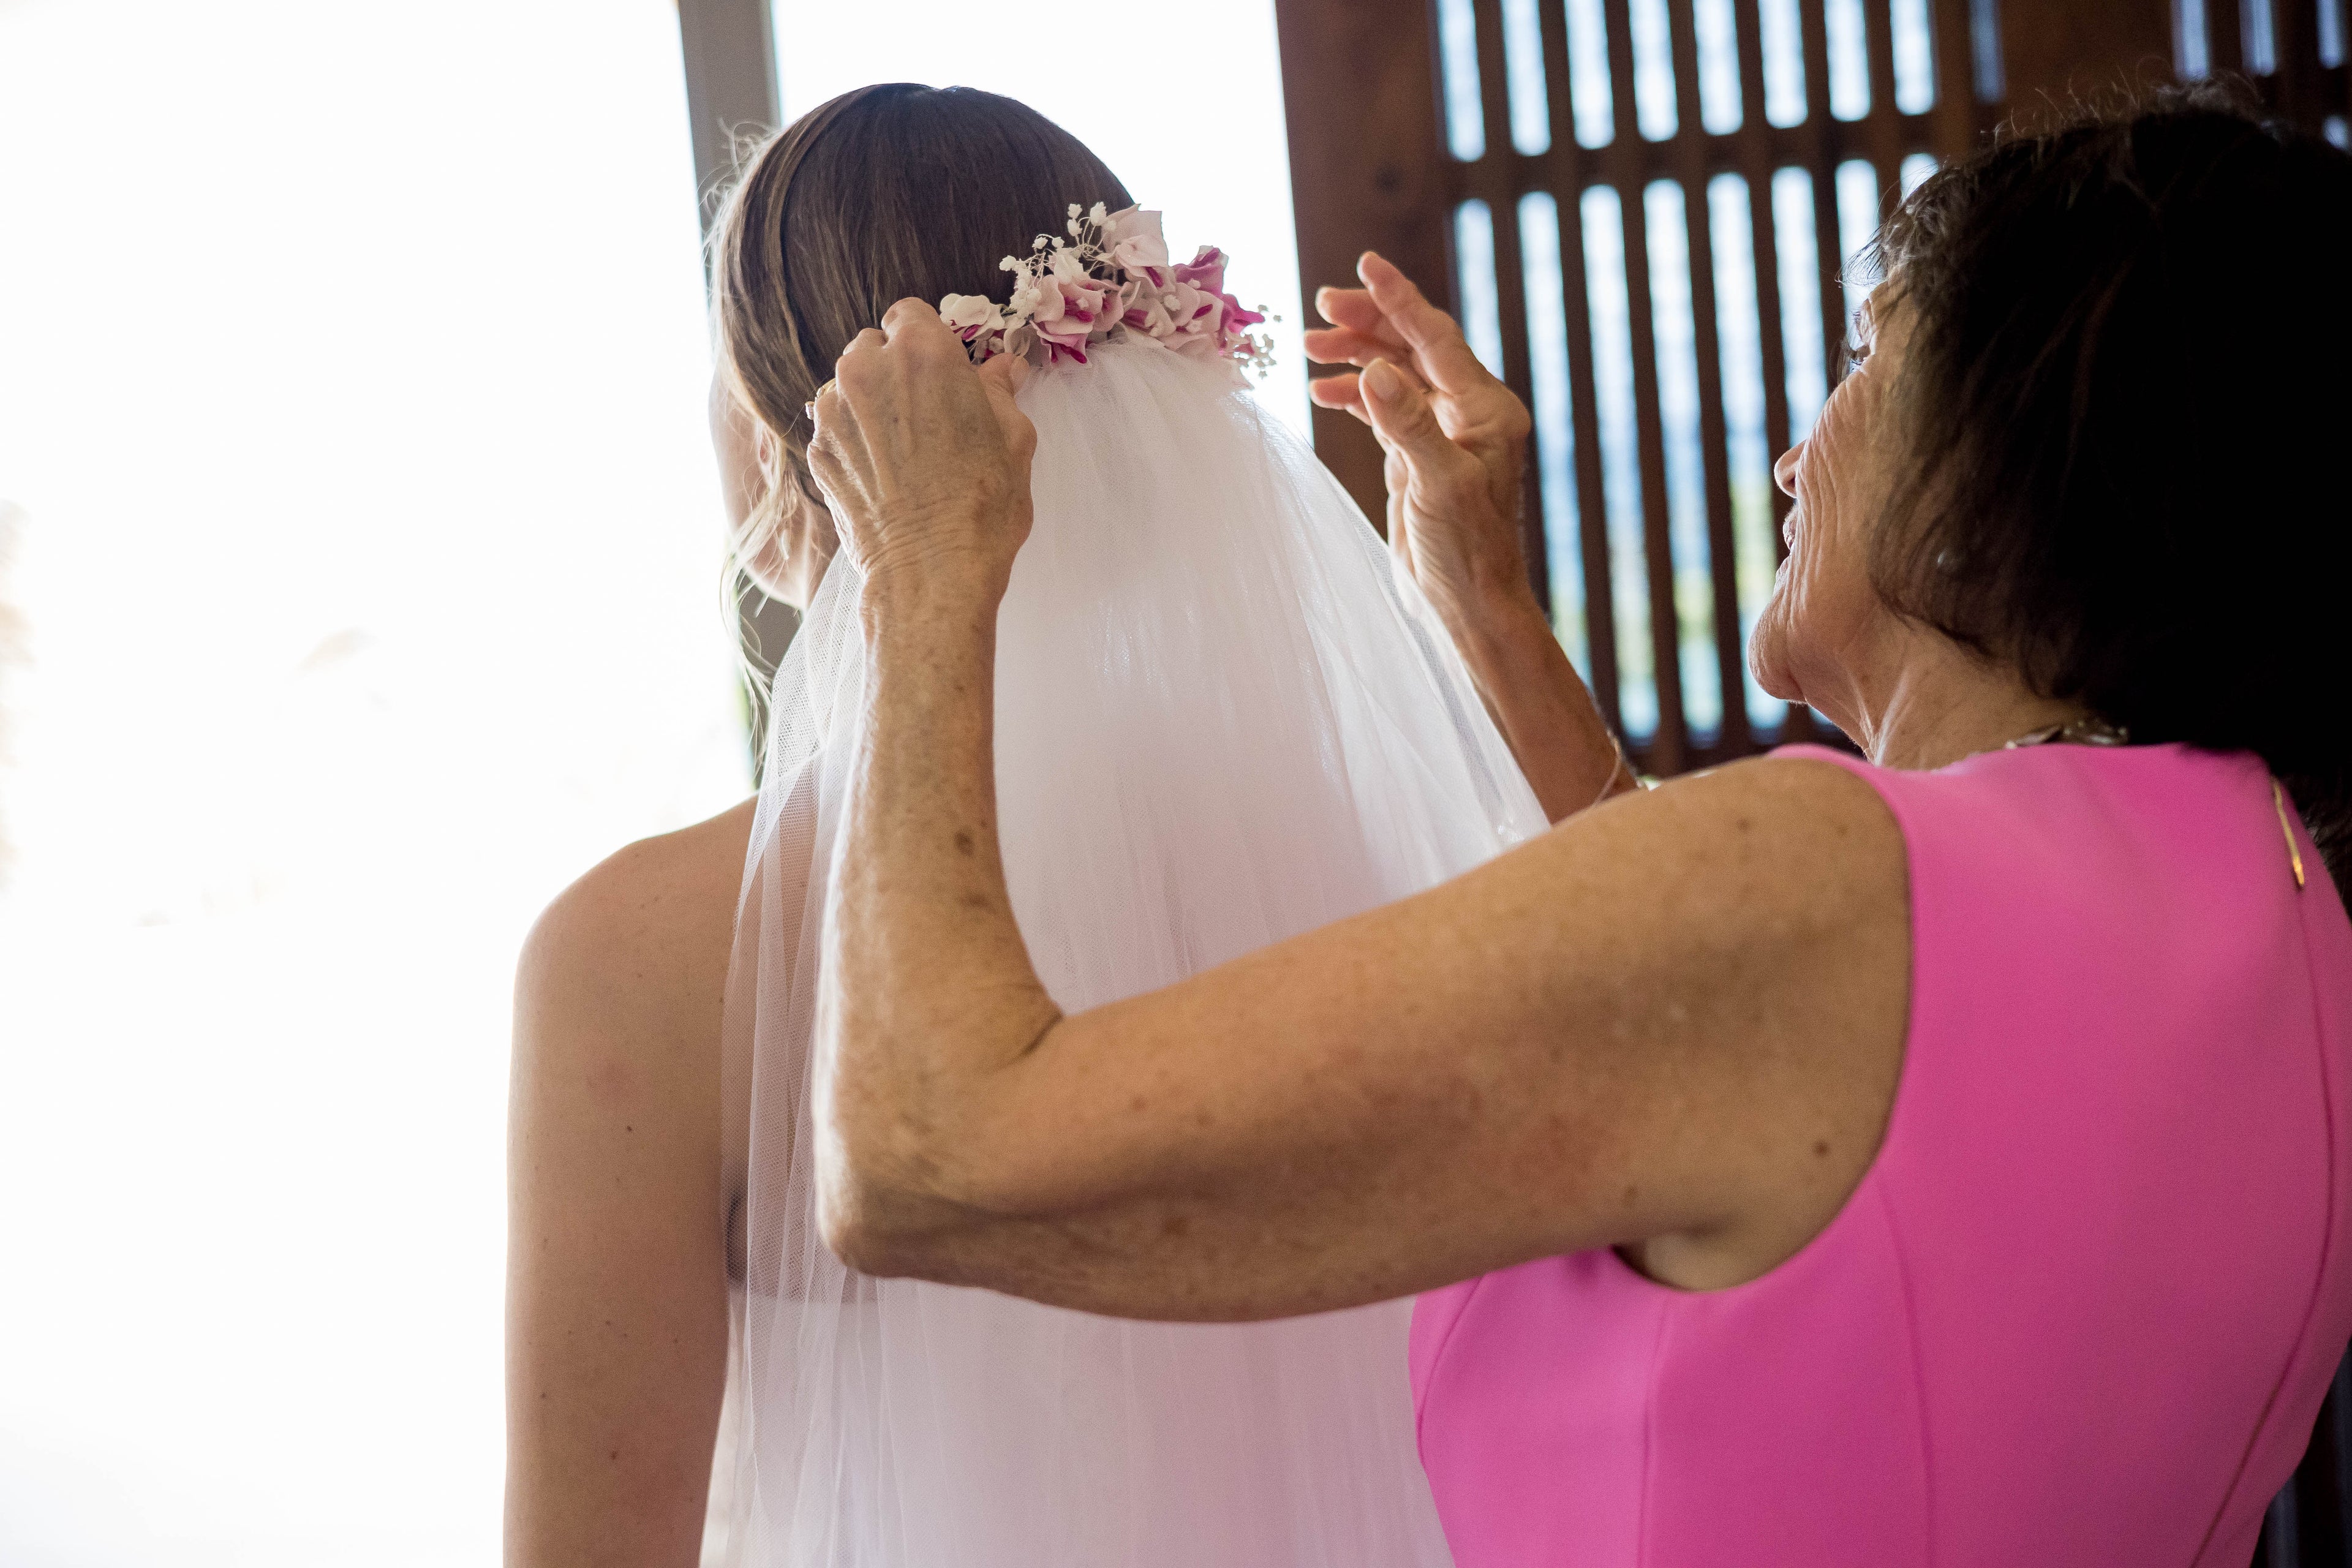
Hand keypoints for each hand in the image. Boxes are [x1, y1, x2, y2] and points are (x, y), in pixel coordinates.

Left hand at [808, 298, 1036, 601]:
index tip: (941, 366)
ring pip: (849, 386)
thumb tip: (1003, 368)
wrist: (931, 573)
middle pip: (874, 347)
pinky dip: (856, 440)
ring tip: (904, 447)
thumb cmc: (983, 506)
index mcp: (922, 352)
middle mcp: (867, 370)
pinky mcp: (817, 451)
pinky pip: (836, 428)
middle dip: (896, 369)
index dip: (928, 338)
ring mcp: (833, 412)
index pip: (910, 312)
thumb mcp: (1013, 439)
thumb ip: (999, 391)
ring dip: (872, 403)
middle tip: (927, 410)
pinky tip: (884, 473)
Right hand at [1303, 252, 1537, 629]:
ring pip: (1395, 374)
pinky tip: (1324, 390)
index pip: (1436, 338)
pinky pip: (1385, 408)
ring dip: (1355, 356)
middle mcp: (1468, 413)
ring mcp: (1443, 434)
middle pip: (1413, 347)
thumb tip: (1375, 369)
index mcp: (1486, 409)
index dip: (1399, 299)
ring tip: (1310, 347)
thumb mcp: (1438, 485)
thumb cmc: (1468, 551)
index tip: (1366, 264)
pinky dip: (1355, 395)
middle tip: (1320, 305)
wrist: (1470, 604)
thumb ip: (1407, 425)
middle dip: (1367, 323)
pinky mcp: (1419, 457)